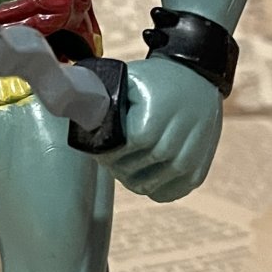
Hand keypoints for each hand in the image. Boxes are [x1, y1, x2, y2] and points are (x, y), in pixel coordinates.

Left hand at [101, 56, 221, 202]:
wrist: (198, 79)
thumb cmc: (155, 80)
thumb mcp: (128, 79)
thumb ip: (103, 97)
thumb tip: (72, 110)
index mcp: (161, 113)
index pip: (131, 145)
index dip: (110, 152)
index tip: (98, 150)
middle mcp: (182, 136)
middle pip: (142, 167)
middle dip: (118, 167)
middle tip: (107, 160)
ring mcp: (194, 156)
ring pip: (155, 184)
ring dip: (133, 180)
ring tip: (123, 168)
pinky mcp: (199, 170)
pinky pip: (172, 192)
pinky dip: (154, 190)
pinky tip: (143, 177)